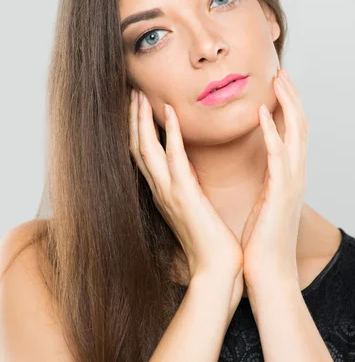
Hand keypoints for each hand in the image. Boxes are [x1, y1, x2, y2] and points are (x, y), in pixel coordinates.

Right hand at [129, 89, 243, 288]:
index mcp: (163, 192)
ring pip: (146, 149)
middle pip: (136, 148)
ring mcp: (169, 192)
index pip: (143, 155)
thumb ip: (188, 188)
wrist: (216, 269)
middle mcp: (160, 190)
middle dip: (132, 119)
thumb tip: (190, 171)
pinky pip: (174, 158)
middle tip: (131, 92)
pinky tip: (170, 112)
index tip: (137, 106)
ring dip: (142, 120)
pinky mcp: (184, 195)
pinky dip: (171, 133)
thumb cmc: (209, 241)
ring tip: (139, 95)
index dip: (137, 129)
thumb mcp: (194, 208)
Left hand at [240, 69, 307, 285]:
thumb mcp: (264, 202)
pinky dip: (273, 134)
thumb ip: (266, 181)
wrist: (267, 274)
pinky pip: (279, 158)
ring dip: (288, 104)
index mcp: (288, 176)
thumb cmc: (260, 241)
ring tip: (278, 79)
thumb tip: (259, 169)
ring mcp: (291, 184)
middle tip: (281, 71)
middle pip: (299, 125)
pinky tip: (264, 115)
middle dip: (291, 96)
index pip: (292, 132)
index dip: (287, 106)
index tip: (276, 84)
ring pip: (296, 134)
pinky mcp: (281, 195)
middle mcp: (295, 175)